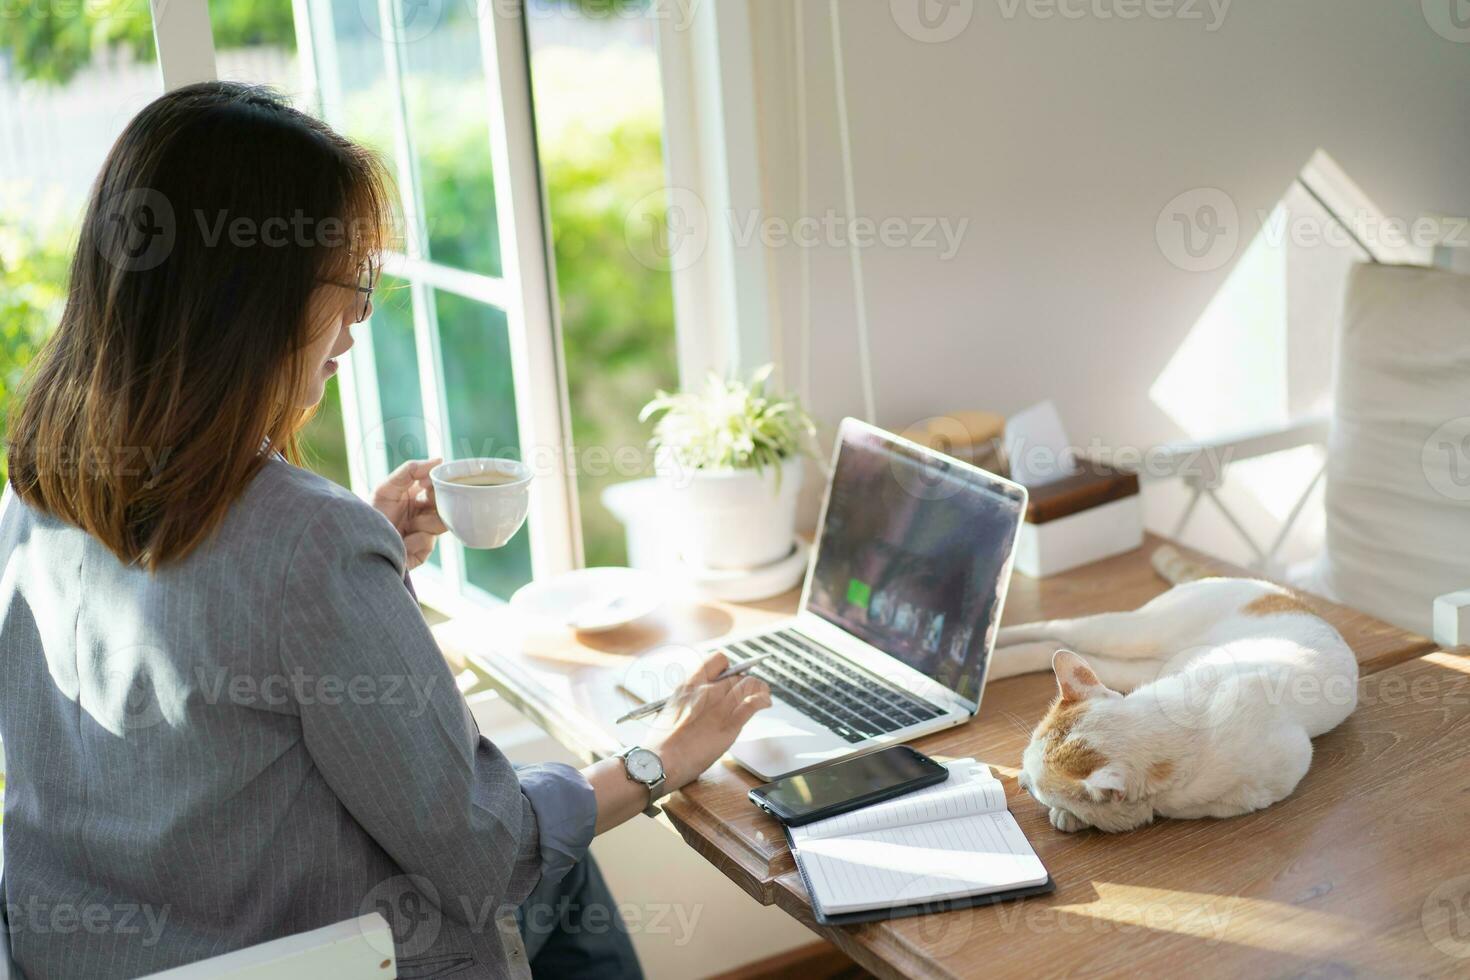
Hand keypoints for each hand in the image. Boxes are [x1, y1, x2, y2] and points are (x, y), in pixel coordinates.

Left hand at [371, 458, 448, 571]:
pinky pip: (428, 542)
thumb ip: (410, 471)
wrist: (358, 543)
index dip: (439, 485)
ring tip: (405, 527)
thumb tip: (439, 460)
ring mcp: (425, 534)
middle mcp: (424, 515)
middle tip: (418, 505)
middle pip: (445, 505)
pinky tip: (401, 543)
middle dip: (432, 504)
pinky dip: (413, 540)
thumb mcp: (386, 488)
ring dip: (422, 523)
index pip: (439, 488)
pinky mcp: (423, 553)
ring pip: (440, 523)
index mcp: (417, 497)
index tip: (426, 484)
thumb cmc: (370, 514)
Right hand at [650, 651, 771, 788]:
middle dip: (744, 683)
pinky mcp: (729, 725)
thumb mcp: (671, 708)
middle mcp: (707, 689)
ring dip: (759, 688)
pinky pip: (753, 703)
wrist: (660, 760)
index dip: (729, 667)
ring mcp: (719, 706)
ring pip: (749, 684)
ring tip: (763, 695)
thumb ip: (689, 700)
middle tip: (747, 693)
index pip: (719, 659)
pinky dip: (763, 700)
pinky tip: (766, 703)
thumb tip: (700, 701)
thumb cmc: (661, 741)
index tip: (730, 676)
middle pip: (737, 675)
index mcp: (690, 684)